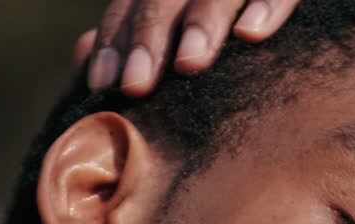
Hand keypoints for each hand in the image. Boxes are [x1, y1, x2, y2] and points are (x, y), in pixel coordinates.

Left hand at [75, 0, 302, 96]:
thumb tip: (82, 53)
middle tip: (138, 85)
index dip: (116, 40)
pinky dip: (269, 4)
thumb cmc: (220, 34)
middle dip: (150, 36)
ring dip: (202, 20)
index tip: (103, 82)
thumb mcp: (172, 34)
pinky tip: (251, 35)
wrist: (272, 6)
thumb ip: (130, 36)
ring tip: (190, 63)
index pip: (133, 4)